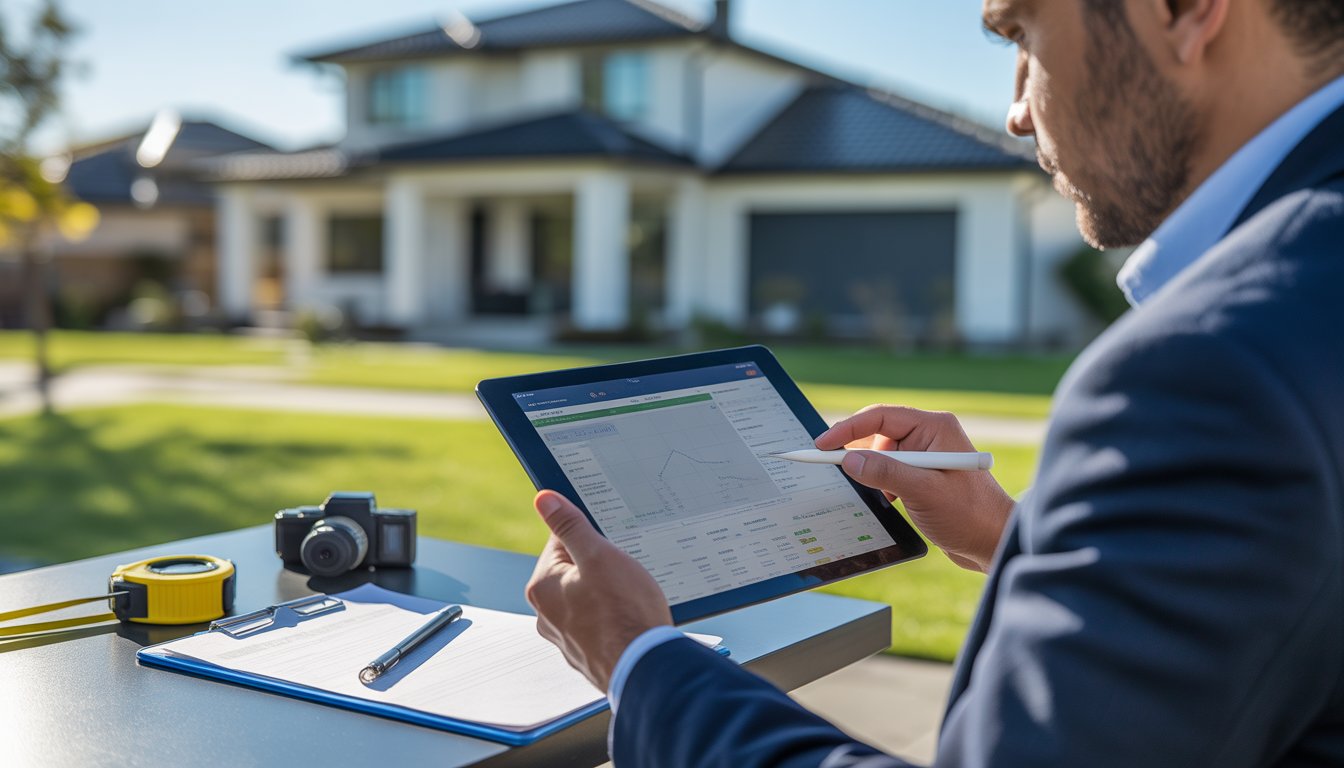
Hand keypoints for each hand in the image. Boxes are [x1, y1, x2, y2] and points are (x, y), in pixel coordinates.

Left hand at [524, 490, 672, 690]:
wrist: (646, 668)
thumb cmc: (624, 614)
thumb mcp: (599, 556)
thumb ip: (570, 526)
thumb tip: (544, 499)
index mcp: (543, 586)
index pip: (560, 542)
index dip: (591, 540)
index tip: (610, 548)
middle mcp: (546, 613)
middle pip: (575, 570)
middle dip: (601, 568)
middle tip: (624, 576)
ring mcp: (566, 636)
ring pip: (589, 597)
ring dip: (609, 594)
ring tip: (630, 600)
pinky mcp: (586, 651)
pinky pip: (599, 622)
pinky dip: (613, 618)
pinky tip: (630, 620)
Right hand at [816, 405, 1014, 571]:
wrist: (994, 544)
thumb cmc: (970, 515)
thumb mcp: (923, 492)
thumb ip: (884, 472)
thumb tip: (848, 460)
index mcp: (935, 427)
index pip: (882, 416)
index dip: (848, 428)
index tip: (823, 444)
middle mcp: (931, 437)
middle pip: (879, 434)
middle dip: (861, 454)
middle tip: (836, 470)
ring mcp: (927, 457)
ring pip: (882, 455)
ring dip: (874, 473)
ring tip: (885, 495)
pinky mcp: (924, 477)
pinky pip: (891, 472)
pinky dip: (882, 484)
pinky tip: (890, 502)